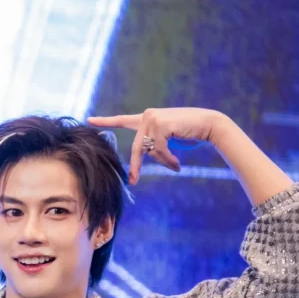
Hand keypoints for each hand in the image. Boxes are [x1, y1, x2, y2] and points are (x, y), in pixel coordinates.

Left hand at [87, 108, 228, 183]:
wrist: (209, 125)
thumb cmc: (190, 133)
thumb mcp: (167, 140)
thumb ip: (153, 145)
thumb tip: (145, 158)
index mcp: (146, 119)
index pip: (122, 120)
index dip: (105, 121)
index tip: (89, 120)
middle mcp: (146, 116)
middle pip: (136, 148)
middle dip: (135, 166)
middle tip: (132, 181)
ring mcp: (152, 118)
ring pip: (149, 151)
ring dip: (163, 161)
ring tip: (176, 165)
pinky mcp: (160, 124)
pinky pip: (158, 151)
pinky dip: (168, 160)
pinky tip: (178, 162)